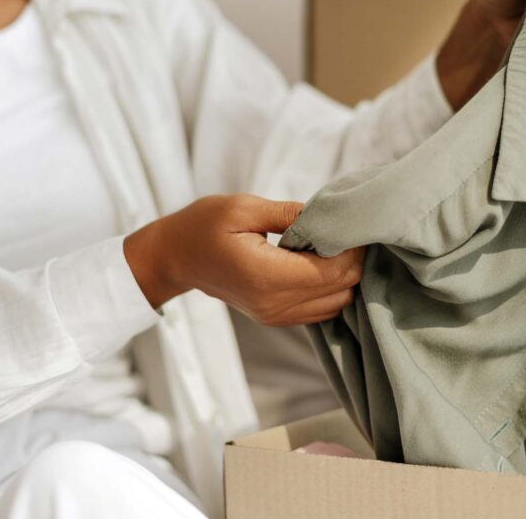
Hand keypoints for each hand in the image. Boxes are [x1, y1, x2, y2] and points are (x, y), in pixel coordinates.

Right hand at [124, 194, 361, 325]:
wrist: (174, 258)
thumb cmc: (203, 226)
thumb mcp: (243, 208)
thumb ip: (289, 214)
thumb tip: (328, 218)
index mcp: (267, 276)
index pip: (333, 271)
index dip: (351, 247)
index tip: (349, 222)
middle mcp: (274, 304)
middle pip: (341, 289)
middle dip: (351, 259)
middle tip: (342, 229)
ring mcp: (275, 315)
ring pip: (336, 303)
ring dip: (342, 275)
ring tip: (328, 244)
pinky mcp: (275, 318)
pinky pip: (320, 309)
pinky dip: (329, 287)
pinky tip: (316, 261)